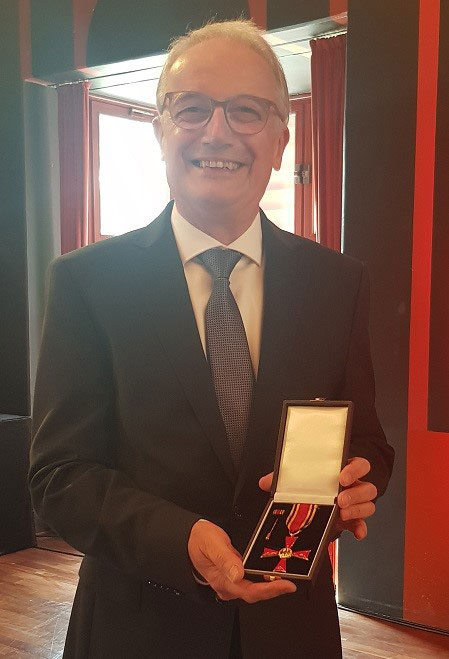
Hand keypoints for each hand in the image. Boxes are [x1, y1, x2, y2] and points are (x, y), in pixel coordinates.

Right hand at [187, 519, 295, 602]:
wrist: (188, 538)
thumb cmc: (198, 540)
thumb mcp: (211, 544)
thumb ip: (224, 558)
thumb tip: (238, 573)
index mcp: (222, 580)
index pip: (249, 591)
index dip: (270, 590)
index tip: (287, 585)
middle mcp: (227, 585)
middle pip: (255, 593)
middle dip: (274, 589)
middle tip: (292, 581)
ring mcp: (230, 582)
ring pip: (254, 589)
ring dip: (270, 585)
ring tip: (286, 576)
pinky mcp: (233, 576)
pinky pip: (250, 581)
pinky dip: (263, 578)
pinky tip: (271, 572)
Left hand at [259, 457, 376, 541]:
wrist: (315, 504)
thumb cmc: (311, 486)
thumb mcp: (299, 480)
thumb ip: (284, 480)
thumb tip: (265, 482)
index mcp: (343, 471)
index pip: (359, 464)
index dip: (354, 470)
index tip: (342, 477)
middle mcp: (353, 486)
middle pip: (368, 487)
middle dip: (355, 494)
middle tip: (340, 500)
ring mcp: (356, 503)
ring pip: (369, 505)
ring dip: (357, 510)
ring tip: (342, 514)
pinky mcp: (354, 520)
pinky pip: (363, 524)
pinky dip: (361, 528)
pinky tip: (356, 533)